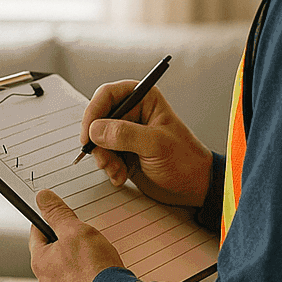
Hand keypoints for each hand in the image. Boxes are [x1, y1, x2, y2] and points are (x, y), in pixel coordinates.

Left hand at [29, 189, 124, 281]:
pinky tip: (101, 275)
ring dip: (79, 262)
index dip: (50, 220)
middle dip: (68, 243)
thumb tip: (43, 197)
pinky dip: (88, 279)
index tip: (60, 215)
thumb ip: (58, 213)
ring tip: (97, 257)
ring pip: (67, 271)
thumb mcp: (75, 230)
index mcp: (40, 263)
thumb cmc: (94, 269)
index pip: (37, 233)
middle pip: (53, 253)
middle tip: (85, 237)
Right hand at [82, 81, 213, 206]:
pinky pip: (104, 156)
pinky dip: (109, 168)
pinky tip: (121, 176)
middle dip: (98, 143)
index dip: (93, 113)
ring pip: (98, 140)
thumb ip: (125, 134)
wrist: (193, 186)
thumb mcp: (156, 144)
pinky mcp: (124, 151)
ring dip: (104, 158)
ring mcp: (127, 133)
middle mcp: (133, 113)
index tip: (88, 135)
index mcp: (144, 99)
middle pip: (98, 119)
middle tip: (105, 160)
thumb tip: (96, 129)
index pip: (107, 95)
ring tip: (117, 171)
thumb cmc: (185, 160)